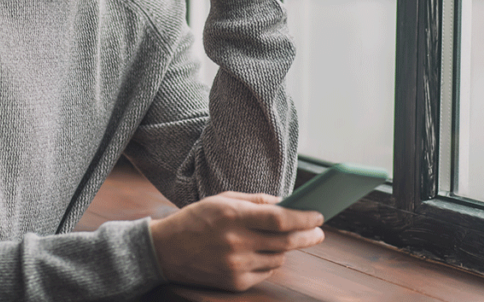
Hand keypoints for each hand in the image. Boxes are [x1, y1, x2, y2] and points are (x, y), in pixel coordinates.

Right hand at [148, 192, 324, 291]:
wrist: (165, 251)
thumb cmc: (197, 219)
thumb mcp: (223, 199)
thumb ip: (256, 201)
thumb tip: (286, 202)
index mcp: (234, 216)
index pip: (280, 218)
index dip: (304, 218)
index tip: (318, 215)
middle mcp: (236, 242)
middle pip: (285, 241)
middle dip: (307, 236)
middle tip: (318, 232)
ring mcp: (236, 265)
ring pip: (278, 259)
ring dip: (285, 249)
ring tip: (284, 240)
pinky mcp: (234, 283)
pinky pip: (264, 272)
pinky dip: (268, 262)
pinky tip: (262, 253)